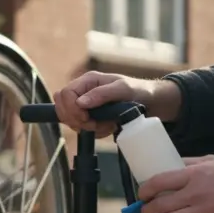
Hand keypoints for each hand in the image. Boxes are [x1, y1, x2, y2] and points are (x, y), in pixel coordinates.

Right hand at [55, 71, 176, 137]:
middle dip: (76, 120)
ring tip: (107, 124)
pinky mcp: (91, 117)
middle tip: (93, 124)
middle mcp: (83, 92)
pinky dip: (94, 131)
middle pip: (62, 107)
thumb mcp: (122, 89)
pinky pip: (82, 128)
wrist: (151, 102)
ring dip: (87, 127)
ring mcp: (86, 105)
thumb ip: (101, 94)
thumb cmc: (138, 90)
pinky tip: (108, 127)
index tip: (86, 118)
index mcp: (87, 81)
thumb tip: (80, 102)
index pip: (64, 94)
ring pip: (70, 120)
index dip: (71, 109)